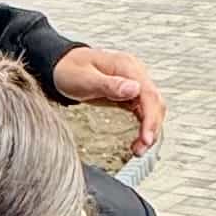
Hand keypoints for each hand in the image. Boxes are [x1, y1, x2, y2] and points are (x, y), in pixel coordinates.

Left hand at [50, 47, 165, 156]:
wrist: (60, 66)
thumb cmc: (69, 69)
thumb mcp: (84, 78)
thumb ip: (109, 84)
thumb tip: (135, 89)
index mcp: (127, 66)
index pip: (148, 94)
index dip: (150, 118)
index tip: (146, 138)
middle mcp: (134, 74)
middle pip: (154, 103)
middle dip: (152, 128)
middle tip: (141, 149)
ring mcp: (132, 84)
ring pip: (152, 109)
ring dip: (149, 130)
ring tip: (139, 149)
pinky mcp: (128, 95)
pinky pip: (142, 112)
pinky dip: (143, 127)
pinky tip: (137, 140)